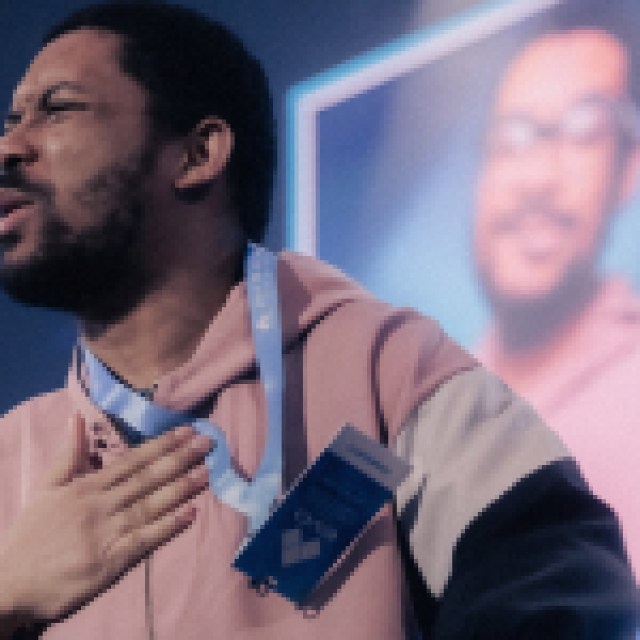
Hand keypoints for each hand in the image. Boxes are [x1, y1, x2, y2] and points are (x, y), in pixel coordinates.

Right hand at [0, 414, 211, 626]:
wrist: (9, 582)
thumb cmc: (31, 535)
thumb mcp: (45, 489)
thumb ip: (68, 455)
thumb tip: (78, 419)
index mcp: (87, 486)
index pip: (132, 461)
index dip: (162, 445)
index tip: (186, 431)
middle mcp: (101, 505)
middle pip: (147, 478)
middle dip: (180, 459)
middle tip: (208, 443)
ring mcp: (108, 533)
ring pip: (151, 505)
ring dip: (181, 488)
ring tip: (207, 472)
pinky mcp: (112, 561)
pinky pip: (146, 540)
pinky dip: (169, 526)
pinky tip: (191, 513)